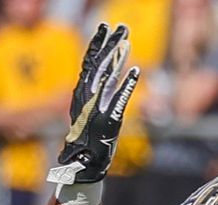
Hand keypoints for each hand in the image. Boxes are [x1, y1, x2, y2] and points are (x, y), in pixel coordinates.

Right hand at [47, 23, 139, 185]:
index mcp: (81, 94)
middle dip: (109, 44)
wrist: (83, 166)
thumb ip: (90, 95)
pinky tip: (137, 72)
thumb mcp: (85, 113)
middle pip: (99, 64)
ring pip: (107, 76)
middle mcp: (87, 98)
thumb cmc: (86, 141)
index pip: (88, 63)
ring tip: (128, 41)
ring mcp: (97, 108)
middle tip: (121, 27)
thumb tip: (98, 78)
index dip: (97, 44)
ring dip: (118, 57)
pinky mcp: (109, 121)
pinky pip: (119, 99)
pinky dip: (127, 85)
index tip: (105, 27)